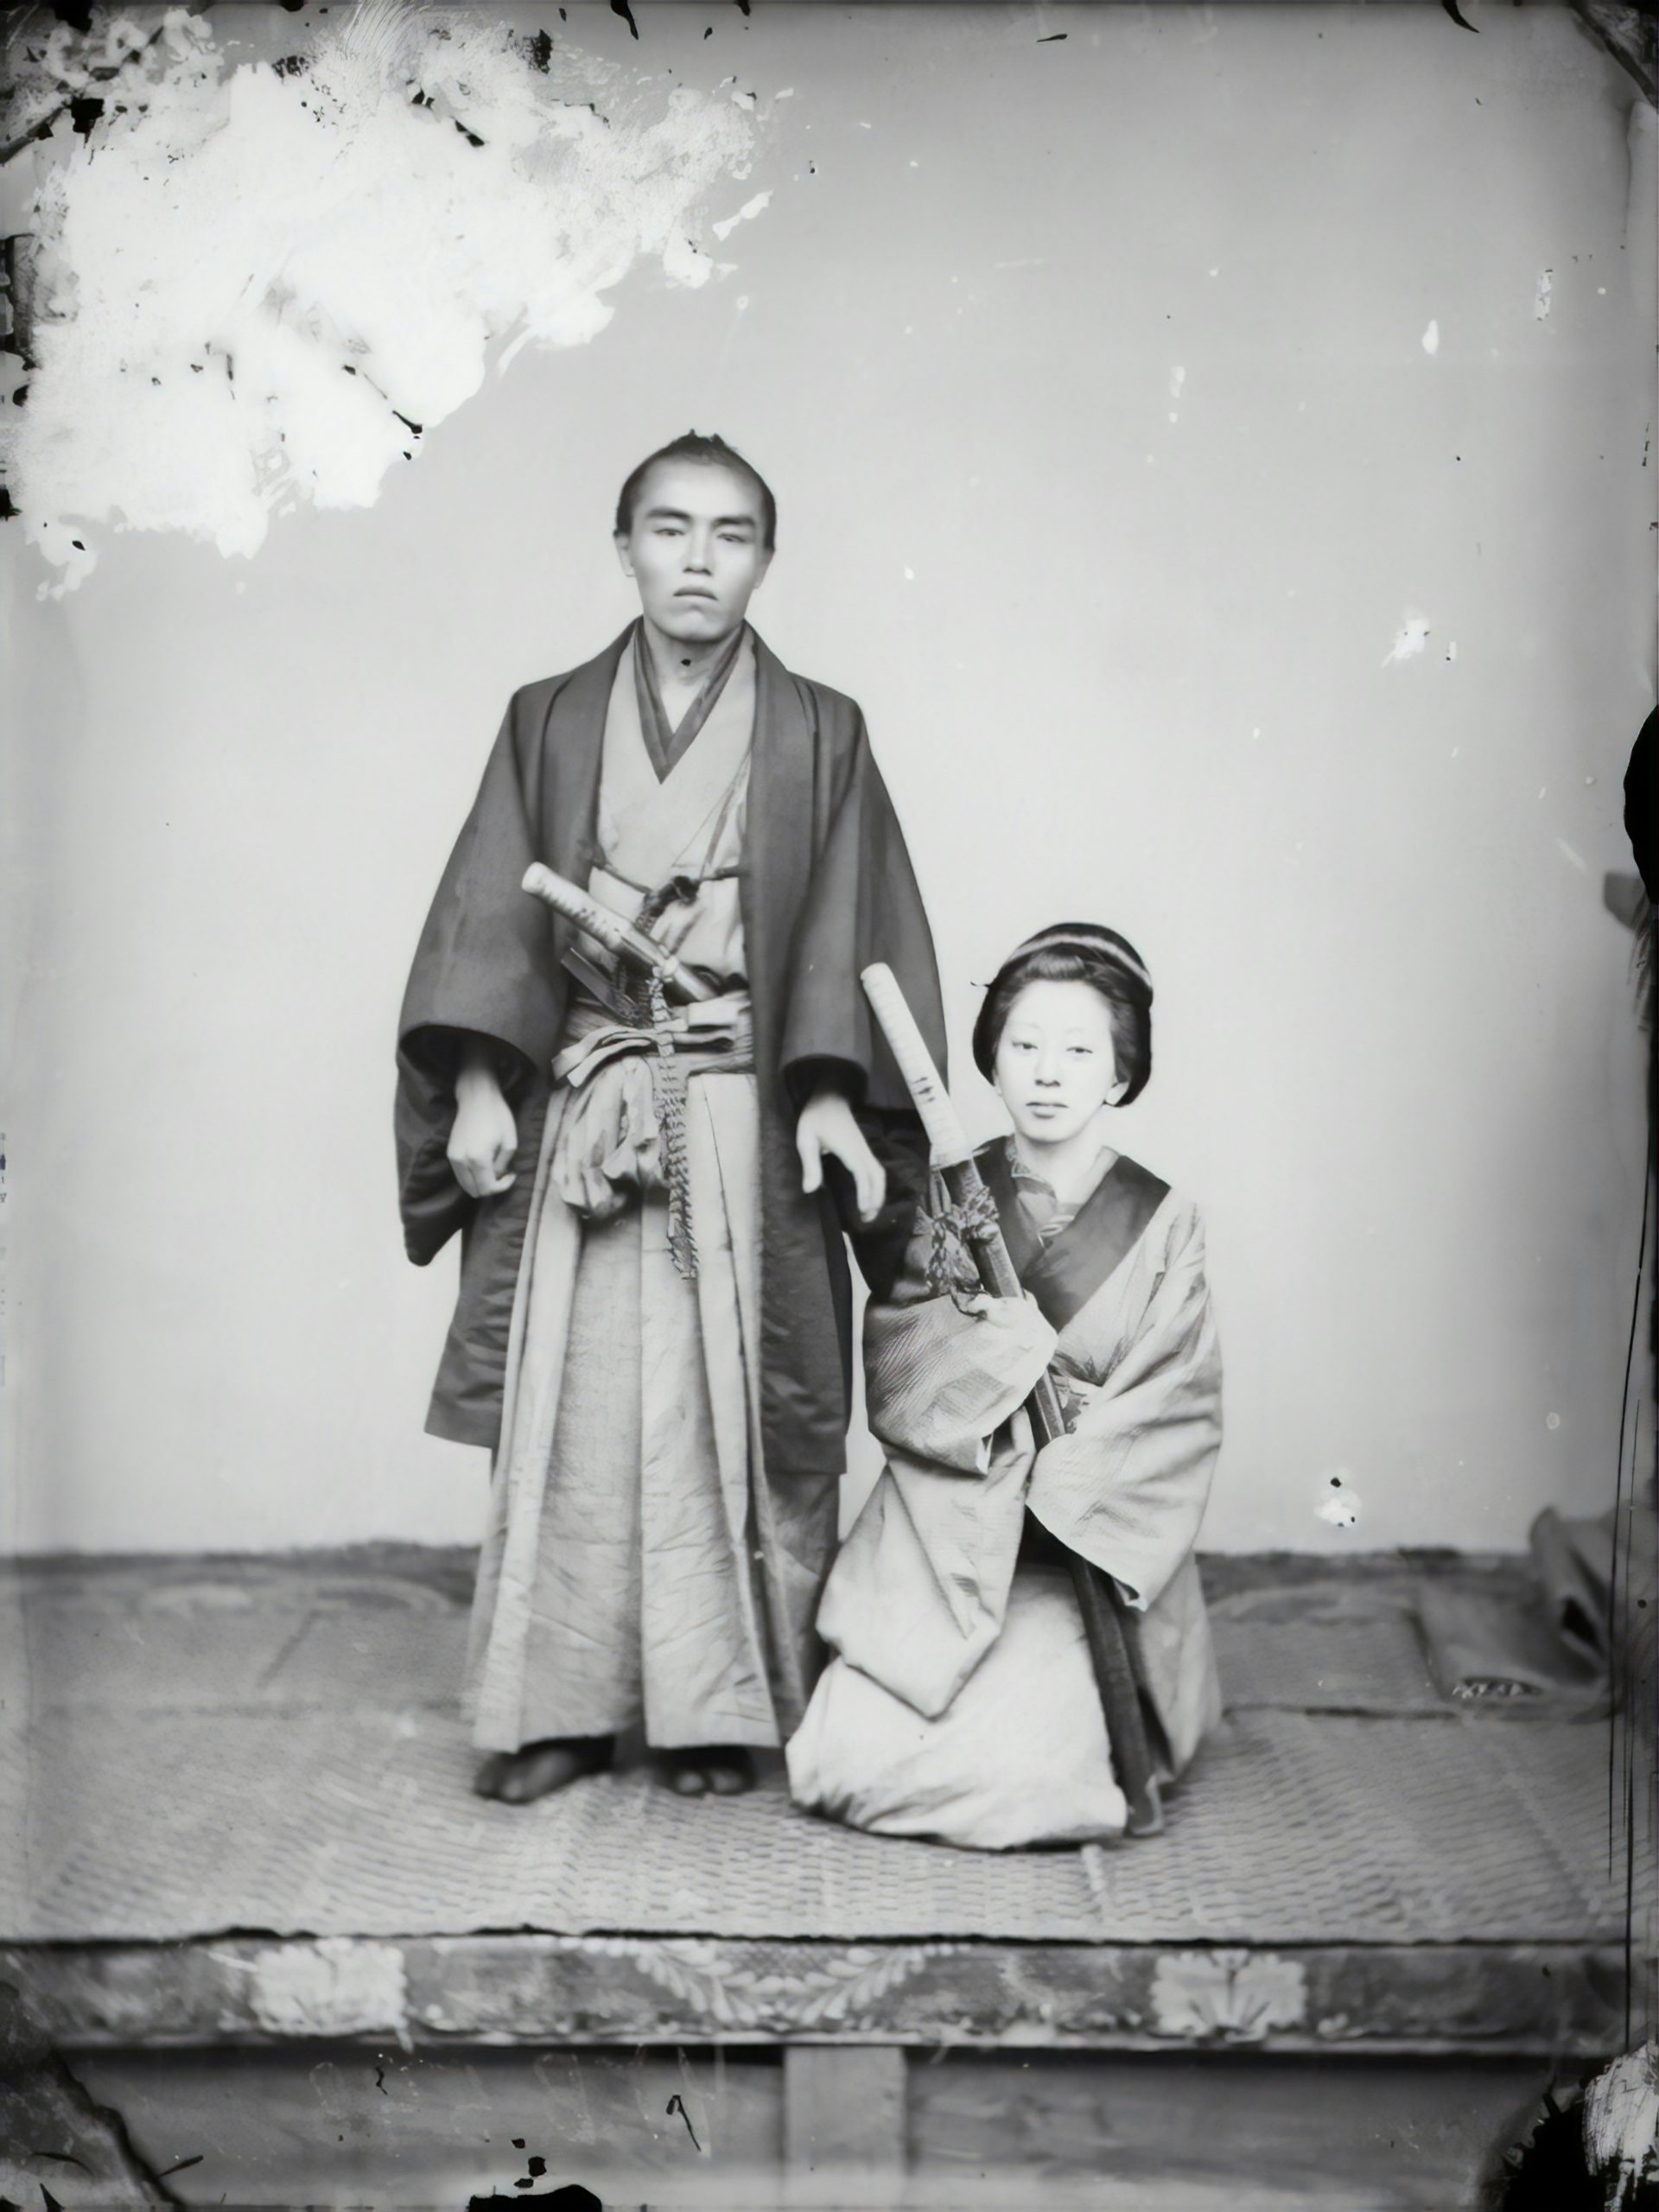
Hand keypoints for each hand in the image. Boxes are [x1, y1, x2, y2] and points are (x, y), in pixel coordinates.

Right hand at [448, 1049, 517, 1198]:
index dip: (502, 1187)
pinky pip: (460, 1175)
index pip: (488, 1188)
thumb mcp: (509, 1142)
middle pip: (475, 1191)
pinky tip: (482, 1165)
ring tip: (493, 1169)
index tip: (511, 1175)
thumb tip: (496, 1177)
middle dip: (491, 1187)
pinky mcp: (450, 1154)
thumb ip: (503, 1165)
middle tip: (503, 1174)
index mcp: (478, 1158)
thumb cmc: (498, 1116)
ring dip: (480, 1183)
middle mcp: (462, 1161)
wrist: (476, 1099)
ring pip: (466, 1186)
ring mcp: (453, 1158)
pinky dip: (471, 1177)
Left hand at [796, 1088, 885, 1224]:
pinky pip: (876, 1169)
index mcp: (848, 1148)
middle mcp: (861, 1150)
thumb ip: (810, 1165)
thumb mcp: (806, 1139)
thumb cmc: (815, 1117)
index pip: (862, 1173)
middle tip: (867, 1220)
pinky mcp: (863, 1149)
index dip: (865, 1193)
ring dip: (878, 1194)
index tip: (862, 1210)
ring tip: (869, 1212)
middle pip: (878, 1176)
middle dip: (876, 1199)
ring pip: (880, 1173)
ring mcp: (865, 1149)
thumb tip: (810, 1190)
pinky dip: (876, 1185)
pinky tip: (869, 1195)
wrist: (830, 1096)